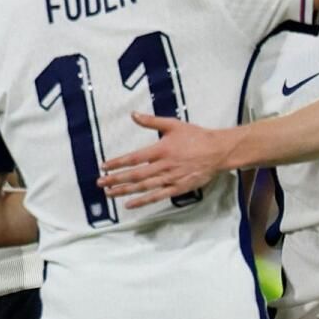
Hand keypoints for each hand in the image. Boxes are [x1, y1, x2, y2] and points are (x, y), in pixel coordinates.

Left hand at [97, 113, 233, 207]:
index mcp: (161, 149)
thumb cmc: (195, 136)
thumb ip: (151, 121)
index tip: (103, 166)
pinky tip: (129, 204)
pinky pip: (156, 197)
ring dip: (124, 191)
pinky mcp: (177, 188)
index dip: (117, 163)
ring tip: (109, 194)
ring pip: (143, 188)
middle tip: (100, 183)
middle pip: (135, 175)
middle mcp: (163, 166)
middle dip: (116, 179)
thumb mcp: (173, 124)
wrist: (218, 151)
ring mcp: (170, 179)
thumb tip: (133, 114)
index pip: (134, 158)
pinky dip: (142, 201)